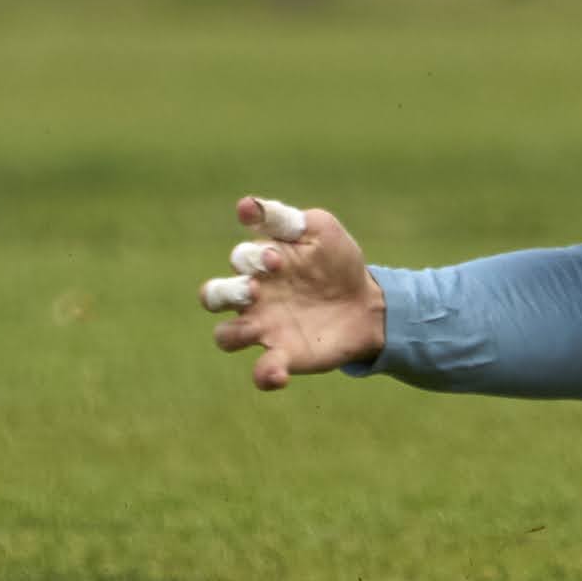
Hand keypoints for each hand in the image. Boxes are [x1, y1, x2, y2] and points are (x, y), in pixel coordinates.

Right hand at [201, 193, 384, 388]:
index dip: (253, 257)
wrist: (369, 303)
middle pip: (212, 296)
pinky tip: (279, 372)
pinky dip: (265, 375)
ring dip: (234, 332)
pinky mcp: (284, 357)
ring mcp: (265, 329)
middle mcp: (255, 297)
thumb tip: (244, 205)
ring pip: (224, 336)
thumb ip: (284, 218)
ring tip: (258, 328)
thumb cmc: (338, 261)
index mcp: (261, 265)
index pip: (239, 259)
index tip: (279, 258)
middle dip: (226, 293)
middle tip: (255, 290)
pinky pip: (261, 372)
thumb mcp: (319, 229)